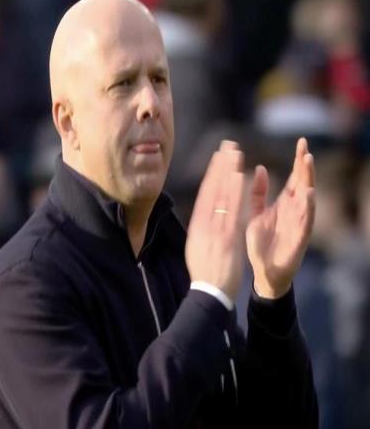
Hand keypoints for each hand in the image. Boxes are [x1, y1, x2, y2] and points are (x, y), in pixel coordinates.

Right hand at [185, 140, 245, 300]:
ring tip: (235, 153)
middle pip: (212, 190)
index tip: (217, 158)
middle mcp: (204, 223)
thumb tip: (205, 213)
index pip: (205, 194)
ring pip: (222, 195)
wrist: (210, 292)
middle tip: (228, 146)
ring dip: (229, 172)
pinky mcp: (227, 236)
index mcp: (196, 226)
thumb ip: (202, 229)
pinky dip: (236, 192)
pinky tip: (241, 176)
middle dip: (220, 166)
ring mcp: (215, 228)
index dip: (211, 174)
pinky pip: (232, 210)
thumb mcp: (196, 247)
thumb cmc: (204, 271)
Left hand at [246, 138, 315, 298]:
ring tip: (308, 163)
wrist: (264, 271)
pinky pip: (305, 220)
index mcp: (284, 204)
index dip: (298, 161)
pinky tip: (309, 193)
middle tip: (305, 147)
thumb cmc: (262, 242)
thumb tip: (261, 168)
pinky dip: (308, 207)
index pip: (294, 178)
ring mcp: (298, 223)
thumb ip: (259, 193)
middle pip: (302, 183)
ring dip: (308, 180)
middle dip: (305, 165)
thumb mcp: (257, 213)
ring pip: (306, 198)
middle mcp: (294, 211)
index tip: (301, 142)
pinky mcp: (299, 238)